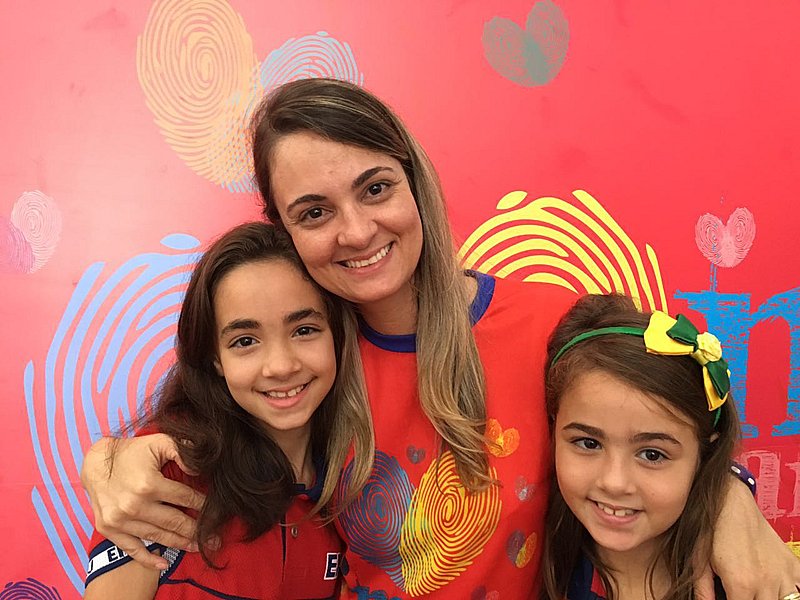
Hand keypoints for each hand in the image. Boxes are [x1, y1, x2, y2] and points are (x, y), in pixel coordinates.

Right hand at [81, 434, 204, 569]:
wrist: (96, 463)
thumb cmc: (132, 452)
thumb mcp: (159, 442)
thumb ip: (182, 451)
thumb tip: (199, 469)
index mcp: (148, 484)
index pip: (185, 498)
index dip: (203, 504)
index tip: (216, 511)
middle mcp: (134, 505)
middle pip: (174, 522)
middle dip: (198, 531)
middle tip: (215, 539)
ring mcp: (120, 520)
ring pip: (158, 536)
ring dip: (180, 543)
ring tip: (198, 547)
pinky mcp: (109, 529)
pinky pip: (131, 549)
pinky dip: (147, 559)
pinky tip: (163, 564)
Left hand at [702, 477, 799, 599]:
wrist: (731, 502)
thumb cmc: (712, 529)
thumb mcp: (699, 561)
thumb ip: (702, 591)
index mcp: (741, 583)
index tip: (728, 599)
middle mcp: (767, 582)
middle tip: (740, 595)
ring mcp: (783, 574)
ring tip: (756, 594)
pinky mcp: (793, 564)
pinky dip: (793, 593)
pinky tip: (777, 590)